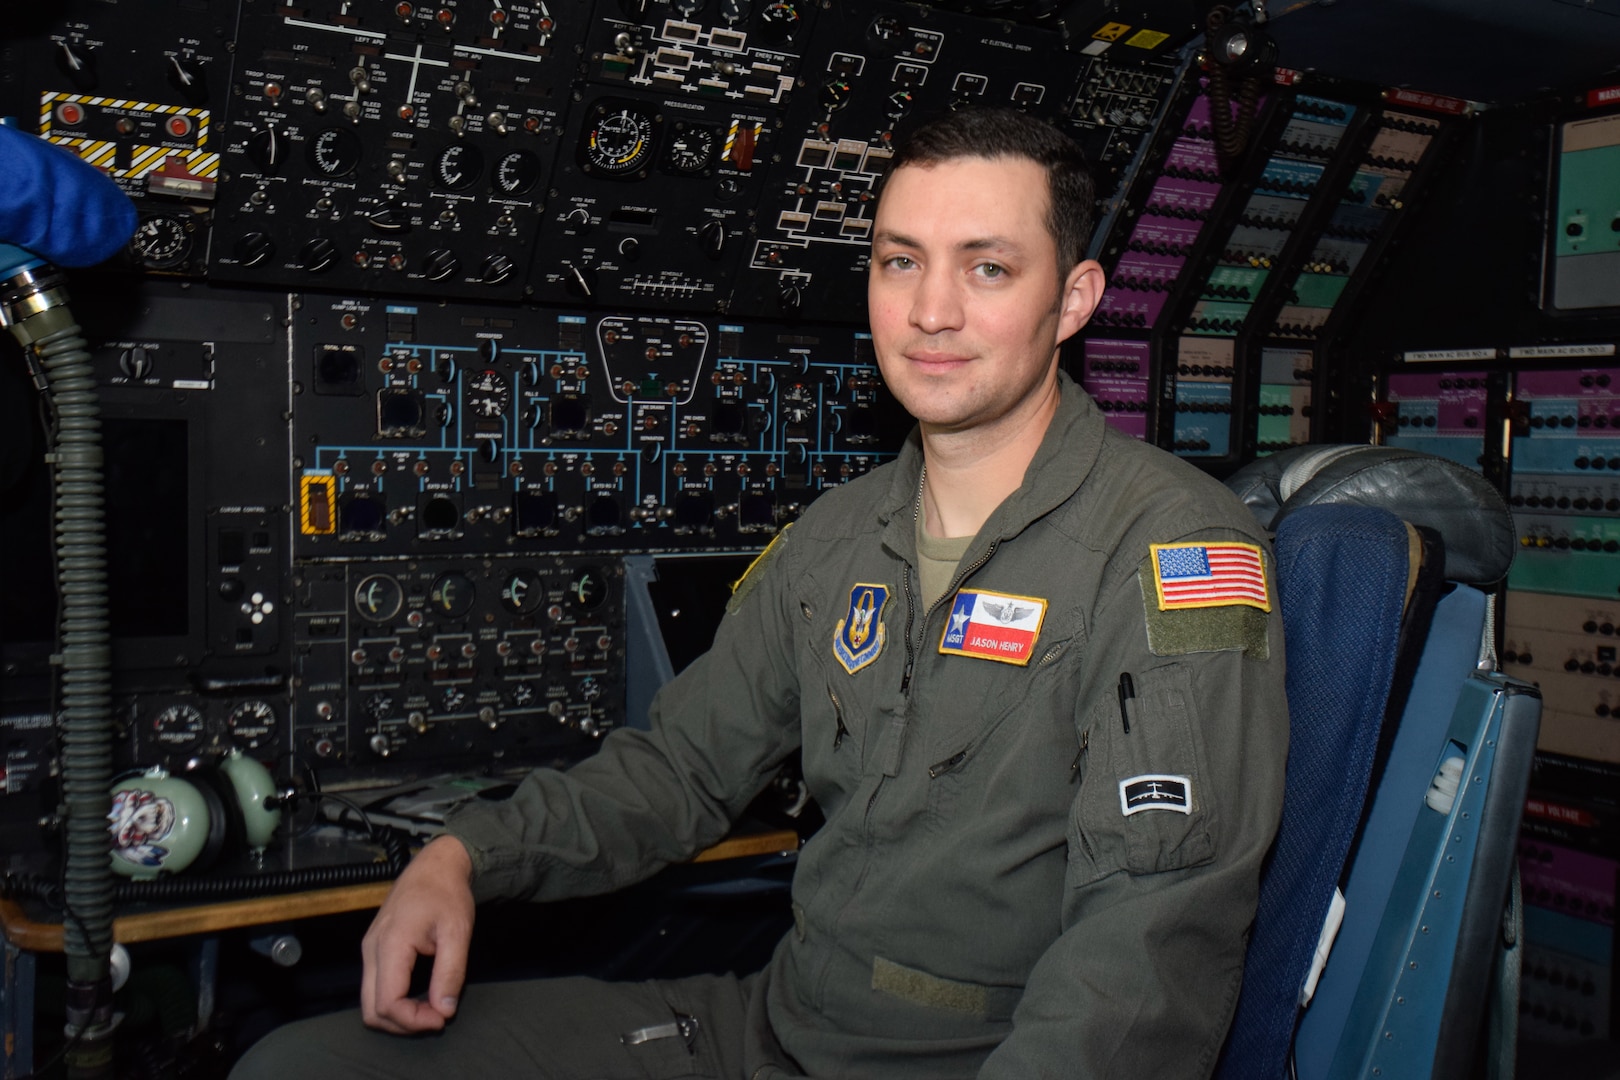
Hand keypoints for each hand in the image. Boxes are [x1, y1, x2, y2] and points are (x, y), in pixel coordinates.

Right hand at [360, 834, 476, 1033]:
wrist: (435, 865)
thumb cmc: (446, 893)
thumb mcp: (457, 932)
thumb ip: (450, 973)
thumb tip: (444, 1010)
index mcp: (390, 944)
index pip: (387, 1003)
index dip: (413, 1021)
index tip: (442, 1018)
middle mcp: (372, 950)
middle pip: (371, 1010)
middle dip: (403, 1024)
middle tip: (436, 1018)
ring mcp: (369, 949)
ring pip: (369, 1002)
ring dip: (398, 1015)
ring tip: (430, 1009)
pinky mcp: (374, 949)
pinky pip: (375, 987)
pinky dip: (394, 1001)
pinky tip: (420, 996)